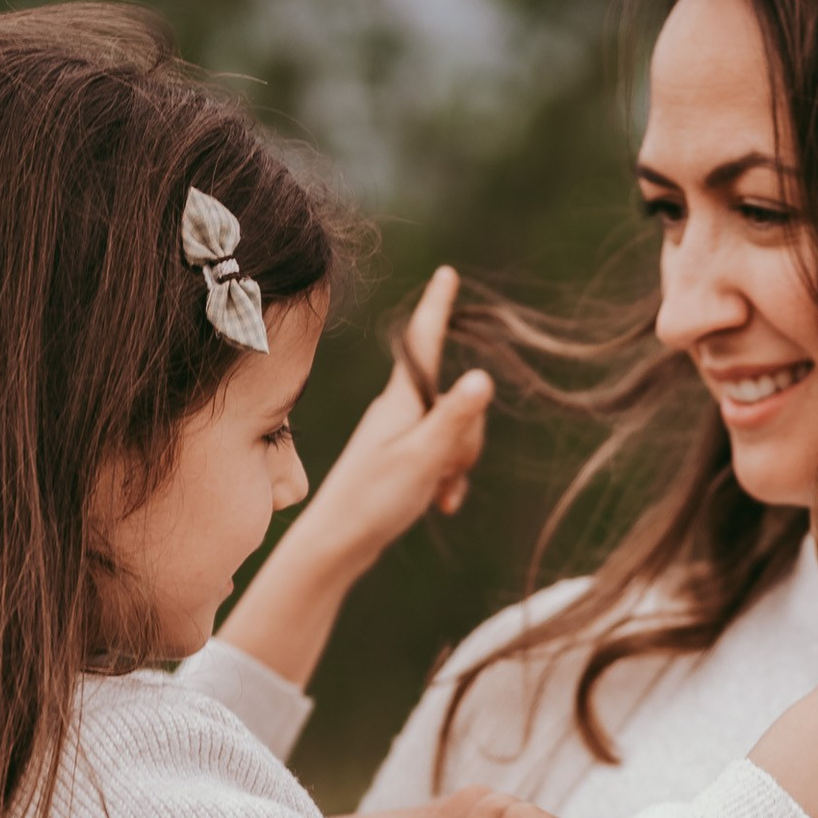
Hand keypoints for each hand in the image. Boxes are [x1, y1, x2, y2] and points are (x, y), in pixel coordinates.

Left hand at [216, 266, 492, 693]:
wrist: (336, 545)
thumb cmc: (375, 501)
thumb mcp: (423, 459)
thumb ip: (454, 420)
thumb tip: (482, 375)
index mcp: (400, 400)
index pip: (425, 341)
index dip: (438, 306)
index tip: (446, 272)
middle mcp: (398, 409)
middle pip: (456, 399)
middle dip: (468, 436)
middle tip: (446, 472)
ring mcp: (398, 433)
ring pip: (453, 431)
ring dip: (457, 463)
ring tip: (438, 493)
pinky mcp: (399, 458)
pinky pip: (441, 456)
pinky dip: (447, 479)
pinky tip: (440, 504)